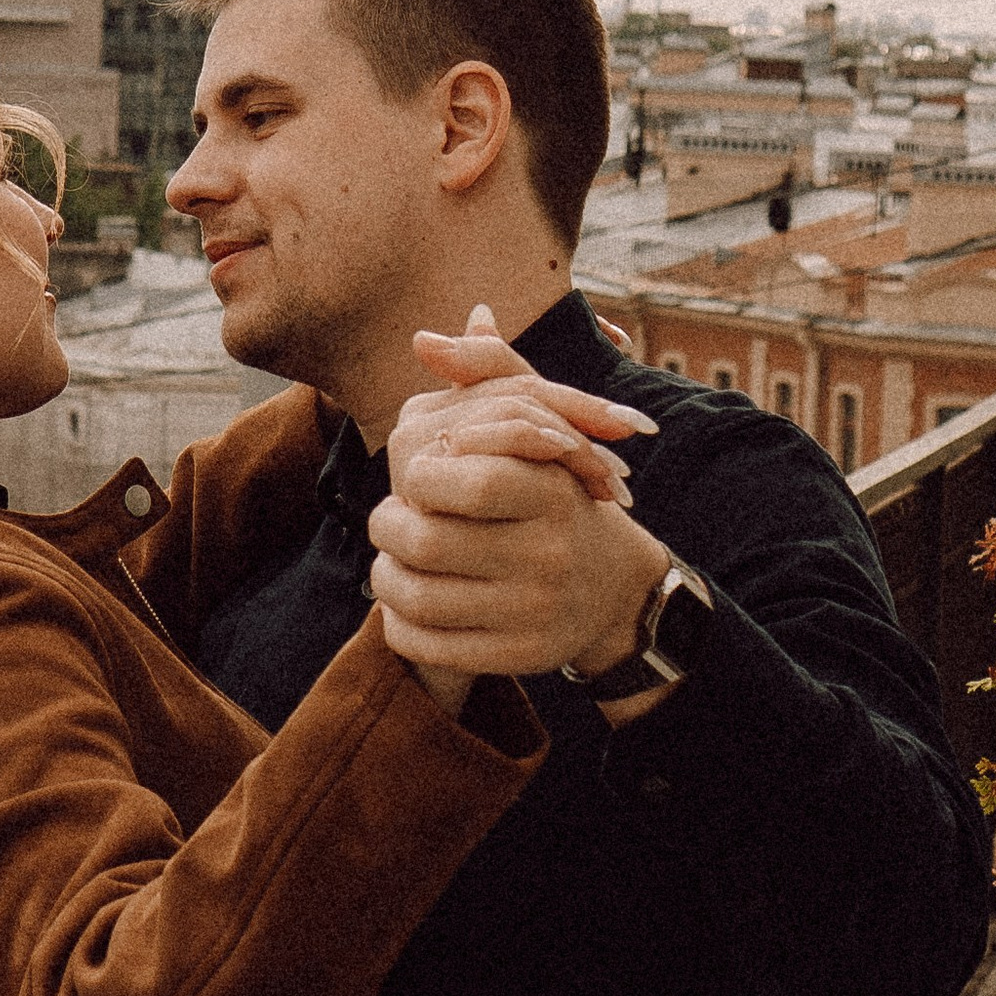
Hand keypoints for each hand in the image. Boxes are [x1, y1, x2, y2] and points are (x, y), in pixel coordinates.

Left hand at [371, 317, 668, 689]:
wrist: (612, 589)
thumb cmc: (557, 492)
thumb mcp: (539, 425)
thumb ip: (486, 373)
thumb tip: (424, 338)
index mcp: (553, 492)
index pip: (464, 480)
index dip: (420, 477)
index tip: (415, 474)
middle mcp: (550, 555)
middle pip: (425, 540)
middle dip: (385, 526)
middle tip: (385, 519)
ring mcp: (535, 612)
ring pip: (417, 596)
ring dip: (383, 576)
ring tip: (386, 560)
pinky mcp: (519, 657)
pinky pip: (429, 645)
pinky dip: (398, 625)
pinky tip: (400, 604)